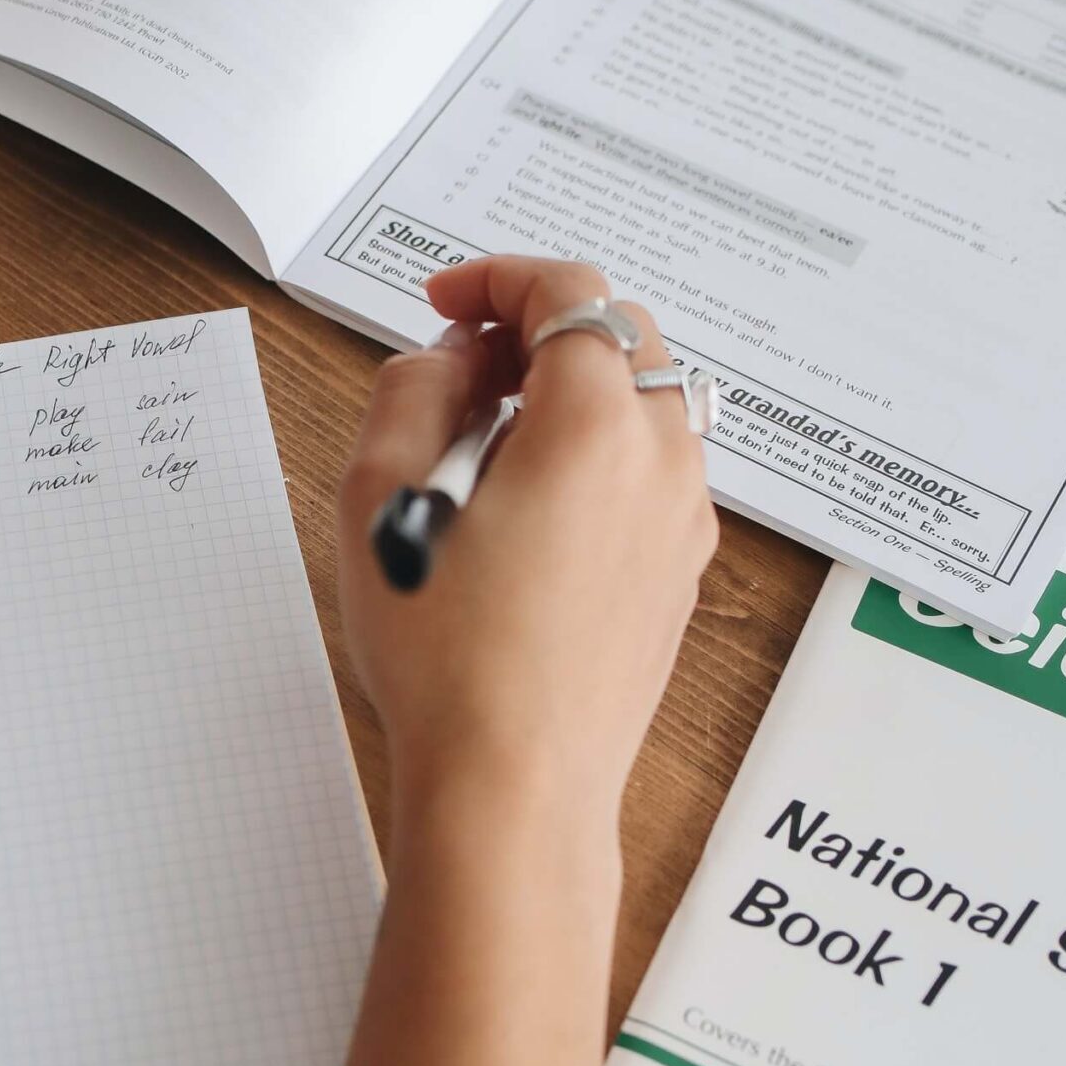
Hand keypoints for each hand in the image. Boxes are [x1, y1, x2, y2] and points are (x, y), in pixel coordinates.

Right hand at [337, 255, 718, 827]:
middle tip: (460, 366)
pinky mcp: (679, 572)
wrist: (514, 786)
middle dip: (539, 328)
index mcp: (596, 426)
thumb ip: (411, 392)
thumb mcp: (381, 499)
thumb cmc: (447, 658)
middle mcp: (662, 462)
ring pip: (644, 403)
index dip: (498, 279)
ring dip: (572, 390)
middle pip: (621, 337)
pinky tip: (526, 504)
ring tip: (485, 441)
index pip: (570, 295)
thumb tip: (449, 359)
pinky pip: (650, 471)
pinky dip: (598, 450)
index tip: (444, 303)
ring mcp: (683, 521)